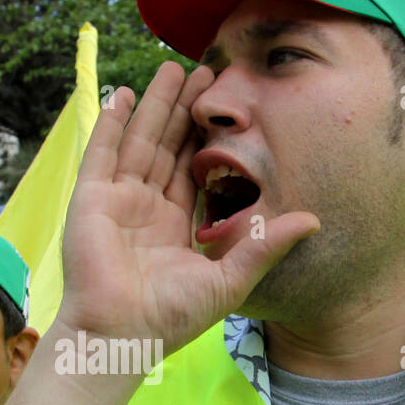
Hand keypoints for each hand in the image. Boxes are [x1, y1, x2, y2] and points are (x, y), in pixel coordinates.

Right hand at [56, 61, 318, 356]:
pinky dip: (111, 123)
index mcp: (175, 227)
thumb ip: (265, 245)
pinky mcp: (90, 199)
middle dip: (183, 110)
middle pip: (166, 147)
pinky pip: (102, 152)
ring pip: (138, 141)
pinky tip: (125, 94)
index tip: (221, 106)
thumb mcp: (229, 279)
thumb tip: (314, 220)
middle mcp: (145, 209)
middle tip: (202, 70)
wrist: (120, 335)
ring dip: (154, 105)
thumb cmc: (171, 318)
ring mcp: (116, 202)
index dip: (205, 138)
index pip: (191, 170)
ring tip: (170, 69)